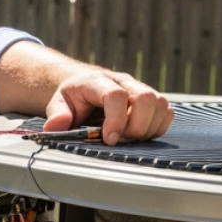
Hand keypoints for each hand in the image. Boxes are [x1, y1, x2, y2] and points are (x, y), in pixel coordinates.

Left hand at [42, 67, 172, 144]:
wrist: (84, 83)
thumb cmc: (73, 97)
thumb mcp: (58, 103)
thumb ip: (57, 115)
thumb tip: (55, 127)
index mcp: (98, 81)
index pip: (116, 95)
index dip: (116, 120)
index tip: (110, 139)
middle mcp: (123, 81)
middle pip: (145, 98)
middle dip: (136, 126)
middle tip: (121, 139)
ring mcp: (140, 88)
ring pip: (159, 104)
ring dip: (148, 128)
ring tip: (129, 137)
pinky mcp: (151, 98)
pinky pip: (166, 111)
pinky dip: (157, 127)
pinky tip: (140, 134)